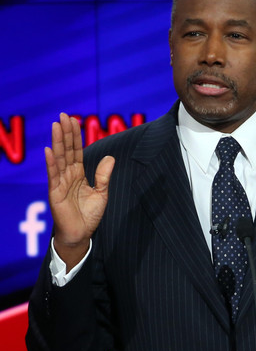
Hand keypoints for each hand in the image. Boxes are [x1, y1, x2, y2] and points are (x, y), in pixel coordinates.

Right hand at [45, 113, 114, 268]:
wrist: (81, 234)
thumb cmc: (89, 215)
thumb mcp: (101, 193)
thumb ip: (104, 176)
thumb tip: (110, 157)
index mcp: (78, 174)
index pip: (77, 150)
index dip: (75, 135)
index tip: (74, 120)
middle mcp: (68, 176)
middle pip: (67, 150)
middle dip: (65, 133)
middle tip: (63, 115)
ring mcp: (60, 183)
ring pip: (59, 159)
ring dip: (58, 142)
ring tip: (56, 126)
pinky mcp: (55, 193)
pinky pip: (53, 176)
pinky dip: (51, 163)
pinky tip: (49, 150)